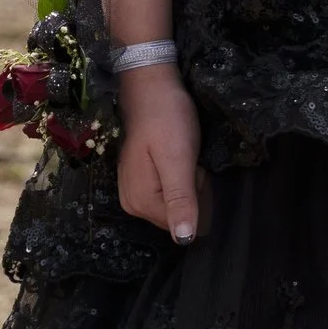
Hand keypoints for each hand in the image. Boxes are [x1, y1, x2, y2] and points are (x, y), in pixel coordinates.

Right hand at [116, 63, 203, 242]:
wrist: (152, 87)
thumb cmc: (167, 120)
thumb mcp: (178, 160)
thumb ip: (181, 200)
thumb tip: (183, 241)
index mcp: (139, 202)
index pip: (182, 223)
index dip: (196, 196)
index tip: (191, 167)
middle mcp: (131, 203)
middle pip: (177, 215)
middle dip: (191, 190)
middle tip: (187, 159)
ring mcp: (133, 191)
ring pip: (175, 203)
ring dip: (187, 182)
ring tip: (182, 154)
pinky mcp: (139, 179)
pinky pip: (169, 191)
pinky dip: (179, 176)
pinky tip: (176, 155)